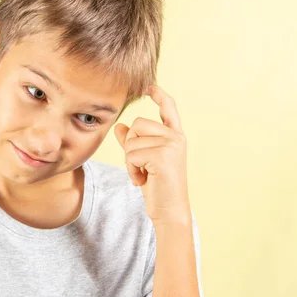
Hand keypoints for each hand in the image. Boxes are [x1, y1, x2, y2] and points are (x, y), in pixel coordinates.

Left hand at [114, 85, 191, 226]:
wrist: (169, 211)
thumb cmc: (158, 187)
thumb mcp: (143, 161)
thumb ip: (133, 143)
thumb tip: (120, 127)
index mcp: (175, 136)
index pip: (169, 108)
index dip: (159, 95)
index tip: (149, 85)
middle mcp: (176, 137)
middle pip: (138, 124)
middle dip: (131, 145)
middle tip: (142, 166)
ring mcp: (171, 145)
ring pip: (132, 140)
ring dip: (130, 160)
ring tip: (144, 175)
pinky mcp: (163, 156)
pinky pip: (131, 154)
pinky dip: (131, 170)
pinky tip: (143, 180)